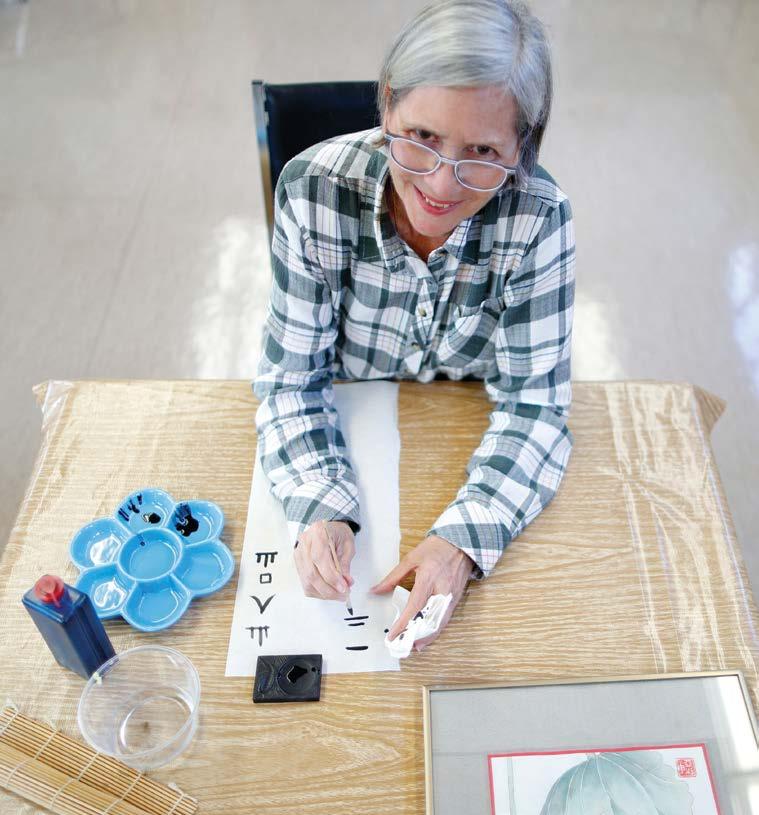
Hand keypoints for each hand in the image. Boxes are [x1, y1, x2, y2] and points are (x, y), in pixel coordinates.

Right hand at [294, 520, 354, 600]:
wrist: (329, 528)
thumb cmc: (339, 534)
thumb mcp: (348, 545)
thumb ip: (345, 564)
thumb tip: (346, 583)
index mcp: (318, 533)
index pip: (320, 558)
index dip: (331, 576)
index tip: (344, 587)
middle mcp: (304, 543)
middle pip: (311, 572)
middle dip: (328, 589)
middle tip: (343, 595)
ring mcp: (298, 553)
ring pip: (306, 580)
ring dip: (323, 593)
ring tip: (338, 595)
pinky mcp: (298, 563)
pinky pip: (305, 583)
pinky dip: (317, 591)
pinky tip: (329, 591)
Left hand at [371, 535, 473, 651]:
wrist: (462, 542)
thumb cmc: (436, 548)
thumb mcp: (411, 558)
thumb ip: (393, 577)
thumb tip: (376, 590)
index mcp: (429, 577)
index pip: (414, 606)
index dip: (403, 623)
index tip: (393, 635)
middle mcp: (442, 590)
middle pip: (430, 619)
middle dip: (416, 635)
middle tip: (402, 646)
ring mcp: (452, 596)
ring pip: (440, 623)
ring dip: (427, 637)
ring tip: (413, 645)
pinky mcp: (456, 599)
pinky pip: (446, 618)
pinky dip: (436, 629)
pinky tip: (426, 635)